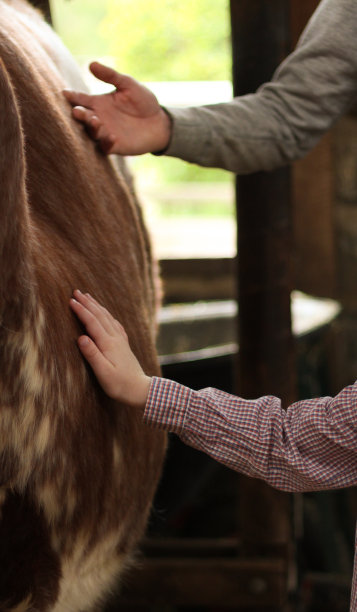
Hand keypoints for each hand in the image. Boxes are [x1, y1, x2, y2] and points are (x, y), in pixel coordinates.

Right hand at [63, 61, 171, 154]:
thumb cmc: (143, 101)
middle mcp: (98, 118)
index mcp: (98, 103)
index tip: (64, 93)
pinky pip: (106, 147)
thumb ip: (111, 76)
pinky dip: (107, 143)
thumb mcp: (128, 85)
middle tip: (78, 111)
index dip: (72, 96)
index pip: (80, 99)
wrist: (159, 122)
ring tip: (96, 121)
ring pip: (91, 133)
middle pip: (82, 117)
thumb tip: (91, 64)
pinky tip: (113, 137)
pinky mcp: (115, 146)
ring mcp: (105, 133)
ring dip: (92, 128)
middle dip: (79, 114)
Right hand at [69, 290, 151, 408]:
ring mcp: (121, 340)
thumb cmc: (119, 384)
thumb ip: (92, 355)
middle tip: (76, 291)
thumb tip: (81, 338)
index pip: (92, 322)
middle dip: (88, 302)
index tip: (70, 300)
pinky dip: (108, 315)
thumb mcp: (103, 372)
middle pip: (100, 315)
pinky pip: (115, 324)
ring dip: (97, 306)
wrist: (140, 390)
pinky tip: (107, 314)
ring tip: (88, 297)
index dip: (81, 310)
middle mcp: (115, 338)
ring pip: (108, 317)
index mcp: (108, 343)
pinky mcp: (124, 345)